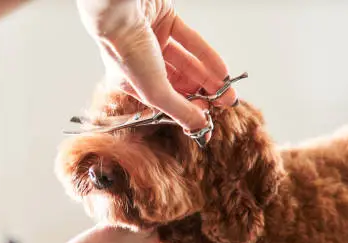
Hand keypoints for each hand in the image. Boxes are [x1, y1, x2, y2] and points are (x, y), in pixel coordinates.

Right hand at [76, 0, 237, 131]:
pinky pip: (190, 41)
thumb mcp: (154, 90)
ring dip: (208, 77)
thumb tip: (197, 126)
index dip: (186, 109)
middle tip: (223, 104)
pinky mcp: (166, 20)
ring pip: (187, 63)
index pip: (165, 100)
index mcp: (131, 82)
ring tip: (228, 92)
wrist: (119, 8)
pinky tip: (222, 71)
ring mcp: (154, 40)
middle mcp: (141, 62)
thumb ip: (178, 109)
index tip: (205, 118)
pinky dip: (207, 55)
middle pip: (178, 83)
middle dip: (202, 94)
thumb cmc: (126, 49)